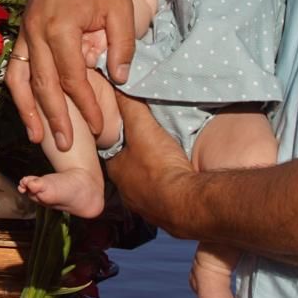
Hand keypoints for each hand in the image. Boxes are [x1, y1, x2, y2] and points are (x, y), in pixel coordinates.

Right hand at [7, 0, 133, 149]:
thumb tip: (120, 79)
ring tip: (37, 137)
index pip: (72, 78)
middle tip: (67, 146)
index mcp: (59, 26)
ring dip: (27, 110)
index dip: (86, 106)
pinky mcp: (24, 29)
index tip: (100, 128)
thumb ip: (121, 45)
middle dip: (55, 118)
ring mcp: (25, 30)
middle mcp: (35, 31)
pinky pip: (16, 65)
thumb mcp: (121, 6)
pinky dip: (19, 89)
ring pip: (20, 78)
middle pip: (42, 85)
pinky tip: (27, 109)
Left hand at [103, 94, 197, 235]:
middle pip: (128, 166)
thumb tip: (113, 83)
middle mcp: (127, 192)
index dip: (118, 136)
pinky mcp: (165, 214)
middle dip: (136, 155)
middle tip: (148, 142)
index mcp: (116, 171)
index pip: (111, 148)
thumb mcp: (143, 128)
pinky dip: (167, 185)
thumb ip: (129, 105)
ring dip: (153, 171)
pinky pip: (162, 194)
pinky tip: (176, 177)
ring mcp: (145, 205)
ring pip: (144, 182)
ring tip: (163, 158)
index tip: (127, 126)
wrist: (187, 203)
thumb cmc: (159, 165)